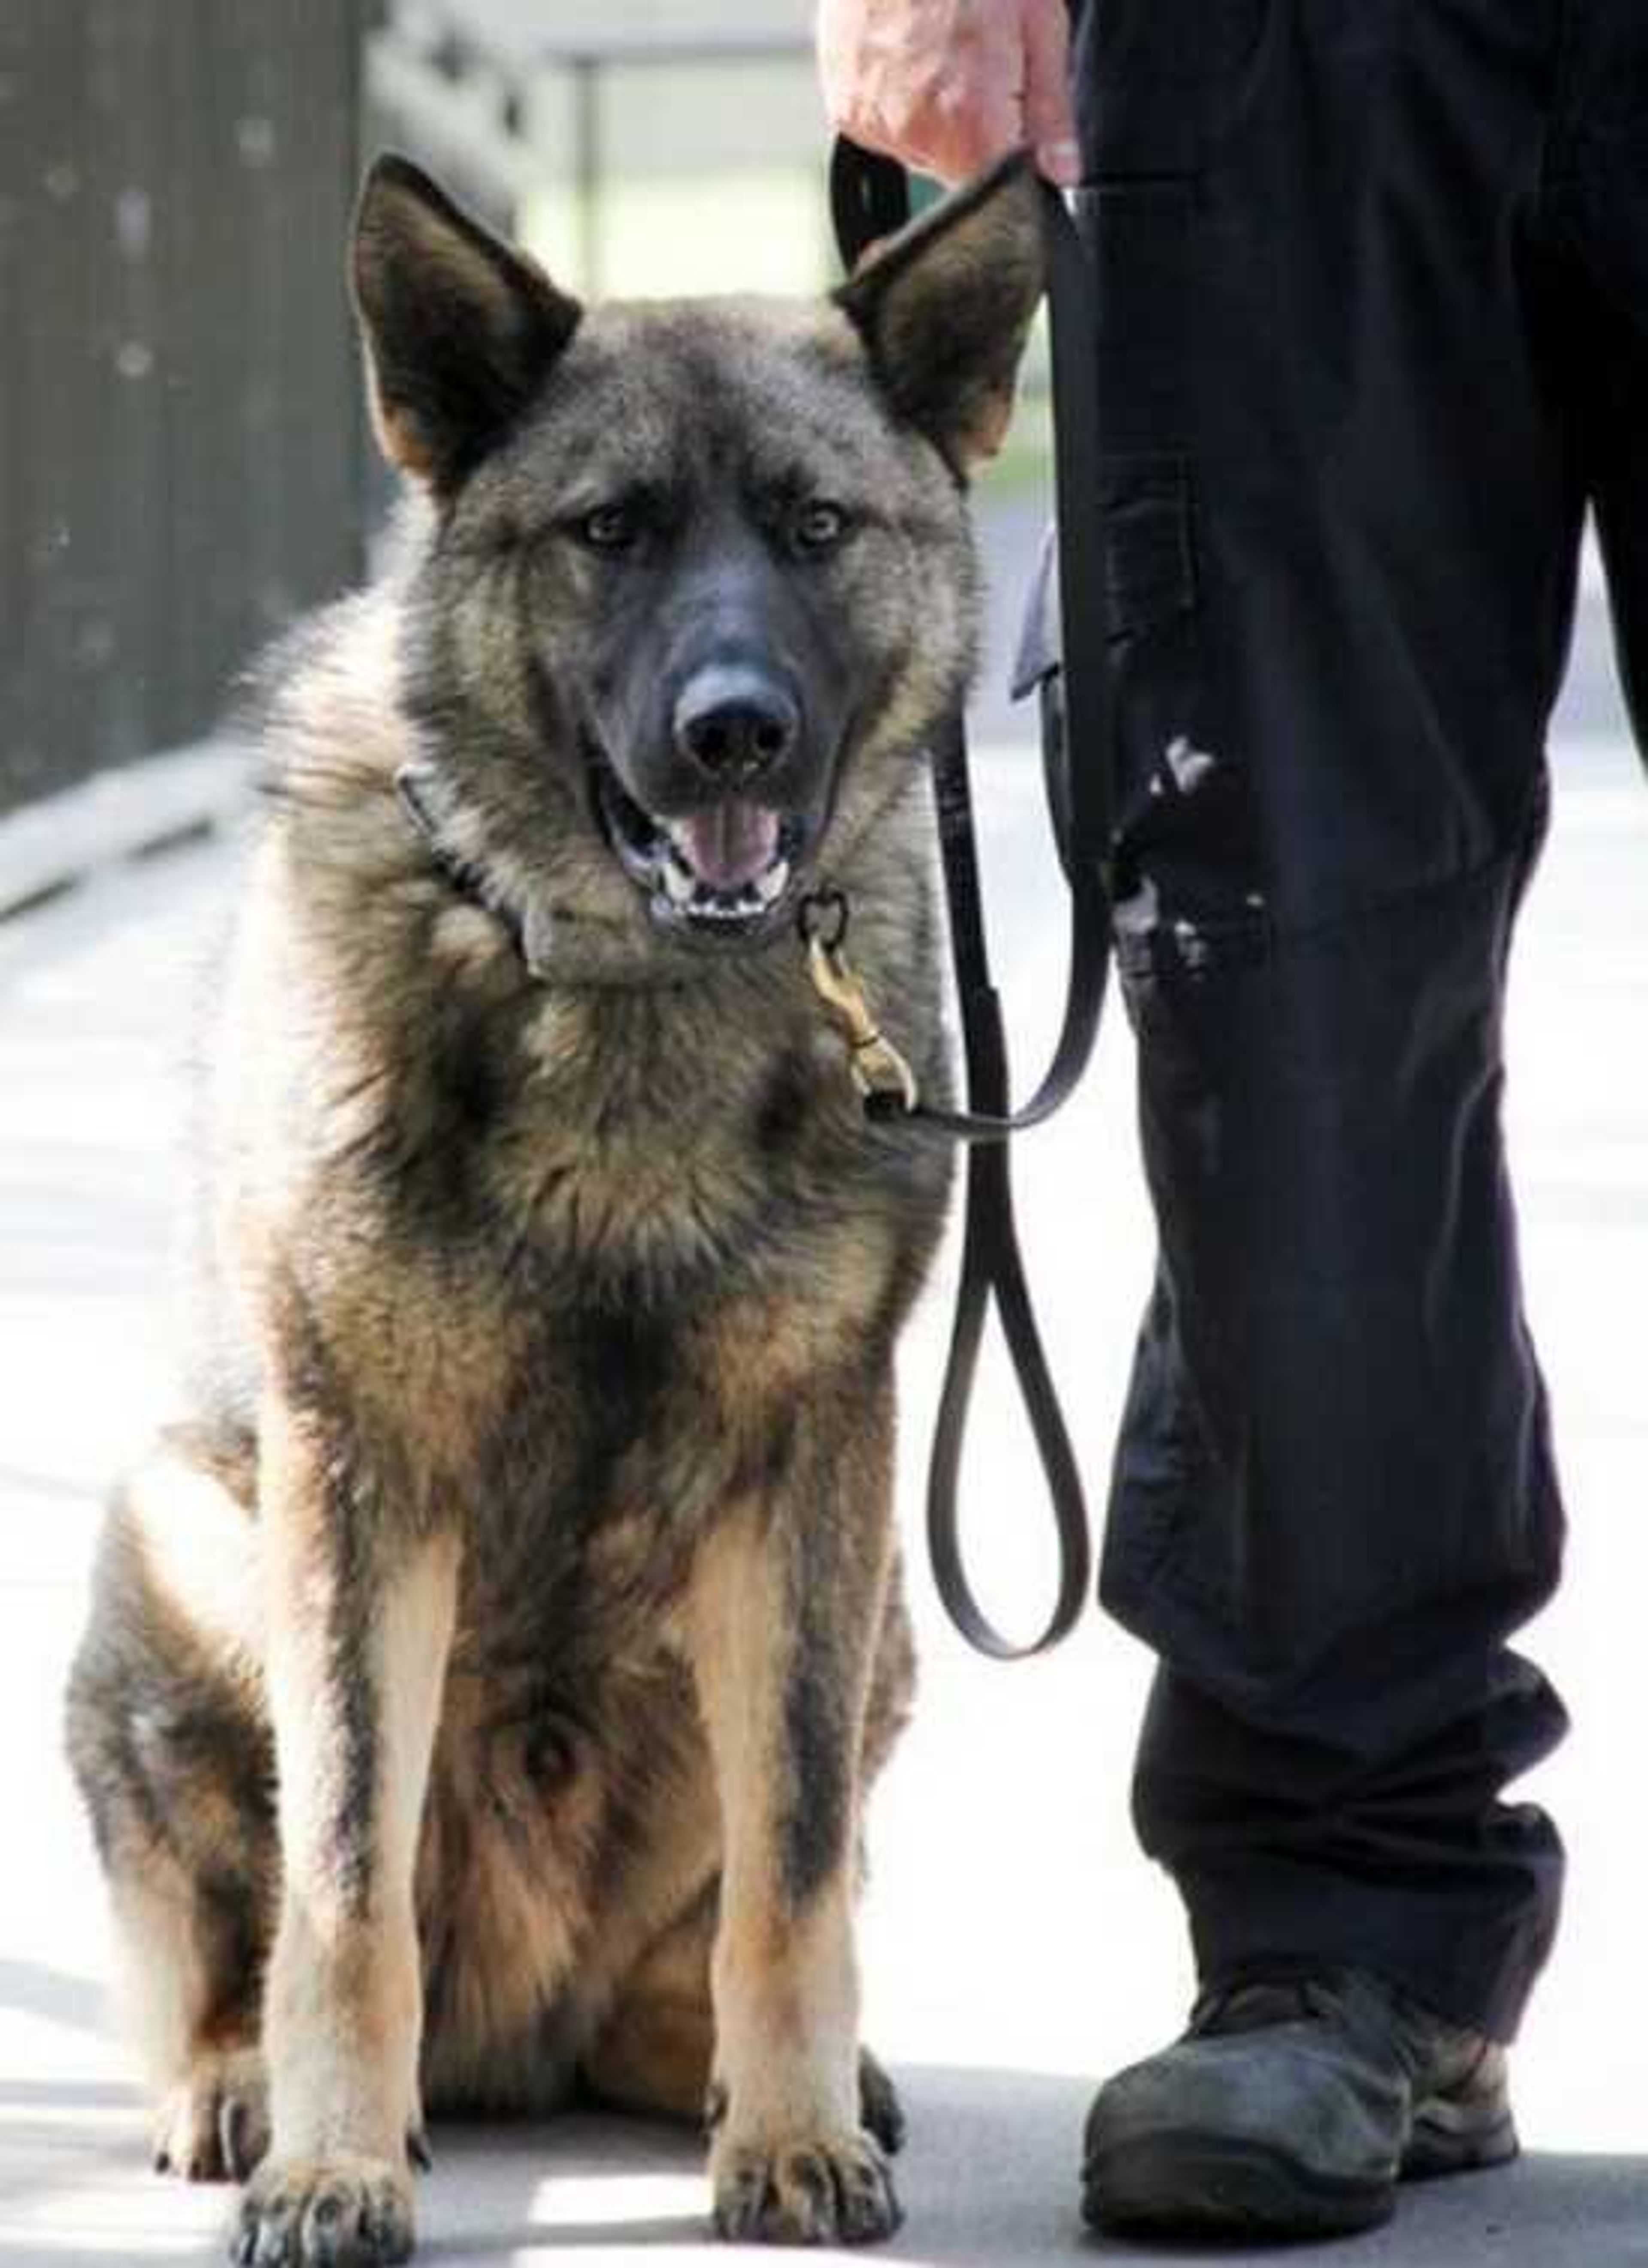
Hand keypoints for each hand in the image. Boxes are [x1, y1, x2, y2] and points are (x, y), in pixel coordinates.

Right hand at [818, 0, 1078, 187]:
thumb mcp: (1037, 25)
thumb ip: (1049, 111)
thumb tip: (1062, 173)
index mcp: (970, 124)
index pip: (999, 191)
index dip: (1013, 161)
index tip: (1018, 121)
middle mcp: (917, 135)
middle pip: (958, 172)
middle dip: (976, 133)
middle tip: (978, 62)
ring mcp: (874, 124)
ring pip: (921, 150)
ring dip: (936, 116)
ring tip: (940, 50)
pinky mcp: (846, 109)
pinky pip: (884, 127)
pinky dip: (900, 102)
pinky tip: (910, 53)